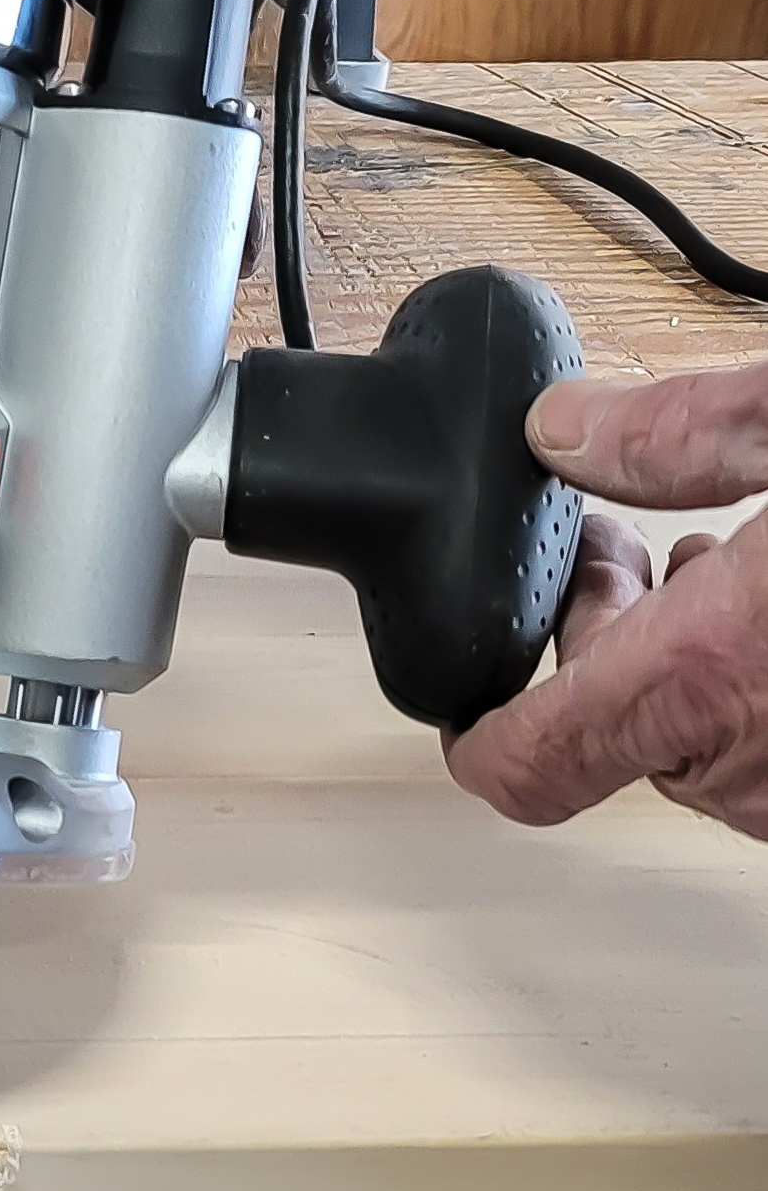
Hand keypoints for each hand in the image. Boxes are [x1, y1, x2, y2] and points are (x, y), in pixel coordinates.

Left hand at [444, 363, 767, 839]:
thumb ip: (677, 432)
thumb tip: (567, 426)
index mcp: (705, 673)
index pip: (527, 764)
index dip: (471, 741)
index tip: (453, 705)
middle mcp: (752, 758)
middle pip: (602, 727)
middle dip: (591, 631)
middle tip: (611, 552)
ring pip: (685, 739)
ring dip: (668, 656)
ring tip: (695, 564)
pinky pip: (756, 747)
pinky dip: (737, 682)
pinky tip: (760, 605)